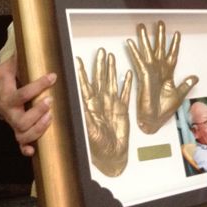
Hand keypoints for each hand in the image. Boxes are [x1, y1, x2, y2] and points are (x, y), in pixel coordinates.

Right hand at [0, 54, 56, 156]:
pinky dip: (26, 149)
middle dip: (37, 112)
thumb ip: (16, 60)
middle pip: (20, 120)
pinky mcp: (18, 130)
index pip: (20, 94)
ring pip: (22, 134)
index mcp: (5, 95)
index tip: (52, 77)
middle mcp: (8, 112)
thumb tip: (27, 47)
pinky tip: (33, 150)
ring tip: (50, 117)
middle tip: (50, 101)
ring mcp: (12, 122)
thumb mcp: (7, 66)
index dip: (38, 86)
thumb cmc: (7, 78)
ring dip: (38, 128)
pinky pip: (20, 144)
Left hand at [77, 48, 132, 176]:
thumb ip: (86, 117)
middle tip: (100, 51)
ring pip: (111, 83)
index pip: (85, 85)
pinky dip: (127, 84)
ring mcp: (112, 105)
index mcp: (90, 107)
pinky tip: (128, 74)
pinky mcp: (123, 109)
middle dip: (100, 65)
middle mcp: (101, 103)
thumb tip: (82, 104)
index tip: (78, 61)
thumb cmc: (97, 146)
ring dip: (111, 70)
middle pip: (99, 79)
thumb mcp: (89, 131)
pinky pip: (125, 93)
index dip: (82, 73)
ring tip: (111, 57)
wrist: (111, 155)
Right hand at [126, 20, 197, 133]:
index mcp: (168, 73)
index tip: (177, 33)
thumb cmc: (164, 109)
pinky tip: (130, 42)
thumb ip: (186, 84)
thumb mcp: (179, 95)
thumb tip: (196, 77)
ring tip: (142, 26)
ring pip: (148, 50)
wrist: (154, 119)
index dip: (174, 44)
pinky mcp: (143, 75)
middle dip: (160, 35)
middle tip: (160, 22)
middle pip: (160, 48)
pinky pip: (138, 60)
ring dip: (145, 38)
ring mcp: (150, 71)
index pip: (172, 54)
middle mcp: (159, 69)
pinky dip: (134, 51)